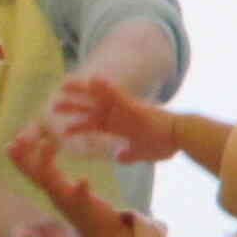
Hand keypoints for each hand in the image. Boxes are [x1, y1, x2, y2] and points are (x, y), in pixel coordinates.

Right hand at [6, 125, 136, 236]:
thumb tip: (42, 150)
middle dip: (24, 160)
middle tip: (13, 142)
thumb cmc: (82, 209)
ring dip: (47, 163)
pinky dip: (81, 189)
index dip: (20, 159)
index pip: (32, 171)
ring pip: (53, 183)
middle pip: (37, 175)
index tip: (7, 144)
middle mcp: (57, 195)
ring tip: (46, 143)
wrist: (102, 236)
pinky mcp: (87, 207)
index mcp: (53, 188)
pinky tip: (84, 179)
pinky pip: (82, 198)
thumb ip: (50, 175)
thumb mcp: (61, 190)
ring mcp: (70, 201)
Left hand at [41, 70, 175, 163]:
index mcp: (121, 125)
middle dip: (73, 106)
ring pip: (99, 99)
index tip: (64, 129)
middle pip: (92, 108)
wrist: (182, 136)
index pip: (95, 124)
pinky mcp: (135, 106)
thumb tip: (120, 157)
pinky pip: (118, 95)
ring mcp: (126, 109)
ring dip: (82, 92)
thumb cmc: (166, 143)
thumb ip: (130, 154)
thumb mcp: (143, 153)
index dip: (80, 124)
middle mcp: (120, 114)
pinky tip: (95, 79)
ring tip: (64, 86)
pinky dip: (107, 87)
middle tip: (54, 104)